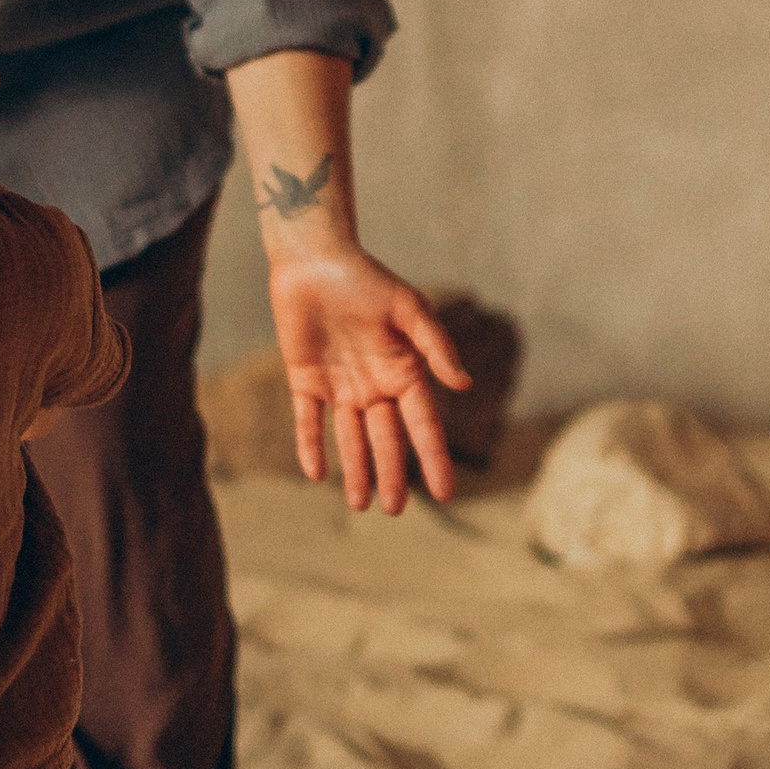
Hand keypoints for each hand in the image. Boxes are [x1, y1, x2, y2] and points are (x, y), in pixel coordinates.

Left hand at [266, 245, 470, 514]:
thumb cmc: (367, 278)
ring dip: (355, 470)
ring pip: (350, 437)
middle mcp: (374, 385)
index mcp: (404, 372)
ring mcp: (340, 386)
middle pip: (386, 439)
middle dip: (390, 473)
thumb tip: (464, 385)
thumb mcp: (409, 309)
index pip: (422, 424)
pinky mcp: (305, 380)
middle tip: (392, 509)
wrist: (314, 259)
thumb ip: (435, 347)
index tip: (445, 493)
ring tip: (361, 505)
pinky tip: (316, 474)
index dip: (433, 458)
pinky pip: (308, 420)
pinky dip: (311, 445)